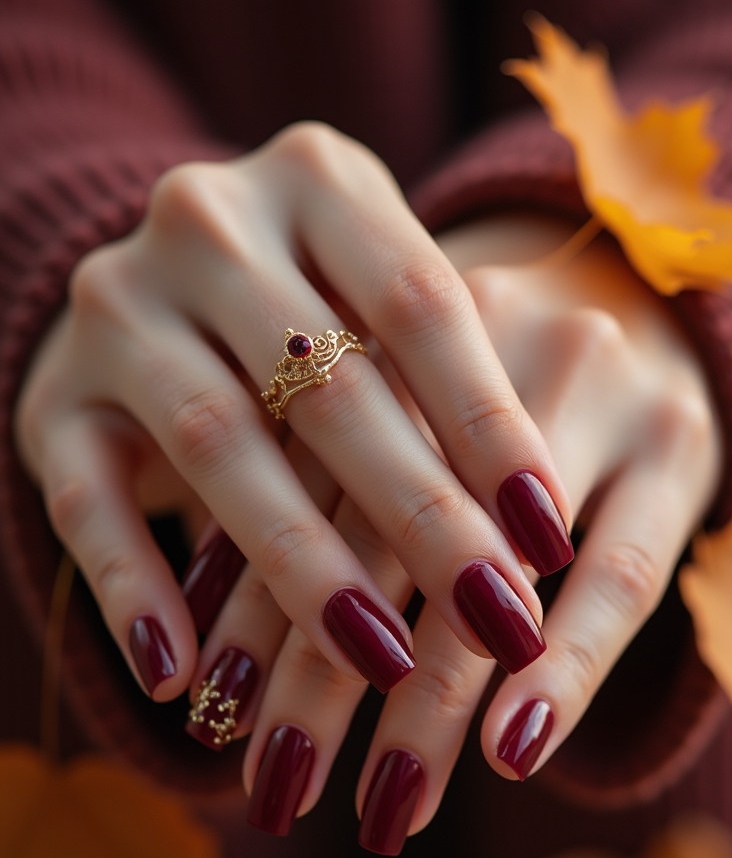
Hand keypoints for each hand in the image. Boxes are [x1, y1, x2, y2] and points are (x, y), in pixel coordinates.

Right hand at [14, 124, 570, 709]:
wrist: (160, 277)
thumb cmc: (312, 300)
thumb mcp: (377, 301)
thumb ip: (436, 385)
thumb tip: (535, 544)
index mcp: (317, 182)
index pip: (421, 304)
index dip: (489, 423)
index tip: (549, 535)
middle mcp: (209, 223)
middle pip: (328, 383)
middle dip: (419, 516)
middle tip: (496, 621)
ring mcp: (119, 305)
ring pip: (216, 445)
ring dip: (298, 567)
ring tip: (375, 664)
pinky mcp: (56, 396)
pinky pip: (87, 502)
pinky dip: (134, 589)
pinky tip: (183, 675)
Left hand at [237, 212, 721, 851]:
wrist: (638, 304)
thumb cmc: (481, 375)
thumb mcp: (393, 396)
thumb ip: (310, 472)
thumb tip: (191, 603)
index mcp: (390, 321)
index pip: (305, 478)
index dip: (255, 599)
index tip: (213, 708)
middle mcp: (487, 338)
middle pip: (387, 528)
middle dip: (324, 675)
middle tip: (276, 790)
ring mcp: (593, 385)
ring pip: (498, 566)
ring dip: (432, 700)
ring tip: (384, 811)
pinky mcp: (674, 445)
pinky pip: (622, 572)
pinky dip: (565, 667)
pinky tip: (512, 752)